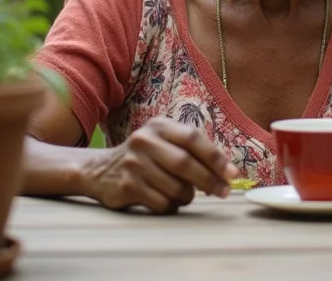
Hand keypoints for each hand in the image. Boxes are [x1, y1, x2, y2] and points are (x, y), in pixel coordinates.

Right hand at [80, 117, 238, 213]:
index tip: (232, 173)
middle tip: (223, 192)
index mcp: (159, 125)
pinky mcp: (127, 186)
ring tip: (184, 194)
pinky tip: (164, 199)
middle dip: (209, 180)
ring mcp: (134, 163)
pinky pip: (161, 203)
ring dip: (187, 196)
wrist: (99, 170)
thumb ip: (190, 149)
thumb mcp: (163, 141)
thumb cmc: (145, 157)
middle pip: (186, 163)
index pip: (193, 138)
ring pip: (175, 187)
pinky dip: (171, 206)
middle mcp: (145, 140)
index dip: (215, 157)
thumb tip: (227, 170)